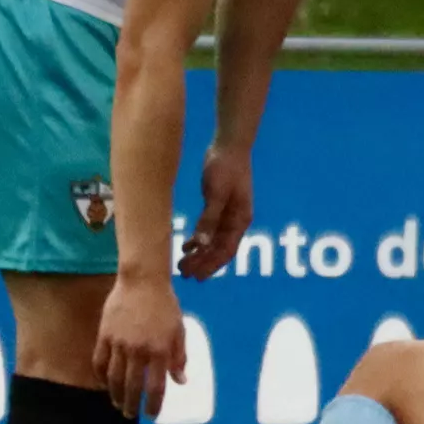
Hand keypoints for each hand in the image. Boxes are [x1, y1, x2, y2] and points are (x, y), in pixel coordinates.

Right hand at [93, 269, 187, 418]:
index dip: (154, 404)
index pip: (156, 386)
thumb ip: (179, 357)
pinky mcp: (104, 336)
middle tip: (130, 415)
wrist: (143, 281)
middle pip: (132, 387)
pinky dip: (100, 376)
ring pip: (113, 378)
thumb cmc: (165, 306)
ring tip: (118, 404)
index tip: (151, 415)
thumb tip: (180, 381)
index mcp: (160, 350)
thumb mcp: (179, 330)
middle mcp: (138, 351)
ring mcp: (119, 344)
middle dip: (131, 405)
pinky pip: (99, 362)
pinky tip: (103, 384)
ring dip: (115, 395)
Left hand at [179, 145, 252, 277]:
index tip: (197, 277)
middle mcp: (236, 221)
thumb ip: (209, 219)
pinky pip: (210, 230)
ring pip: (214, 242)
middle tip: (184, 273)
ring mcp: (228, 215)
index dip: (212, 265)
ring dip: (200, 254)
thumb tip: (202, 244)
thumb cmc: (225, 168)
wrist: (229, 146)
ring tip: (183, 264)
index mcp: (240, 220)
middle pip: (220, 249)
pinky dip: (199, 240)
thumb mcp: (216, 194)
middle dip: (204, 263)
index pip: (227, 251)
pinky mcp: (219, 207)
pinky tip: (186, 246)